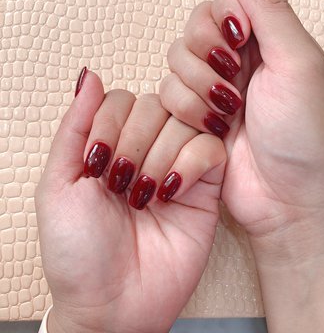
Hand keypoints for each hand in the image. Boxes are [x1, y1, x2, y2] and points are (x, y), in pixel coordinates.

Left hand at [35, 70, 224, 332]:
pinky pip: (210, 148)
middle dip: (135, 143)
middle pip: (156, 104)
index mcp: (112, 143)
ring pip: (184, 122)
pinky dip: (189, 164)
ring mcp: (179, 163)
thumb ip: (75, 126)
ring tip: (145, 196)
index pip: (121, 98)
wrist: (114, 303)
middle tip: (122, 185)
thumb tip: (88, 75)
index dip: (110, 124)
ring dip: (160, 156)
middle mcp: (148, 147)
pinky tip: (171, 192)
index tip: (97, 166)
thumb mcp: (59, 184)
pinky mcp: (206, 183)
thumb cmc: (79, 250)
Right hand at [160, 0, 323, 257]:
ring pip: (174, 61)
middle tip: (233, 86)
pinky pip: (166, 93)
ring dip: (197, 88)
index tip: (240, 44)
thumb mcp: (299, 64)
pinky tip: (212, 128)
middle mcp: (237, 60)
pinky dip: (185, 109)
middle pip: (193, 28)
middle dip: (207, 57)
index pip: (224, 0)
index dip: (223, 19)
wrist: (288, 198)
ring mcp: (213, 89)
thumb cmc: (306, 136)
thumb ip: (270, 9)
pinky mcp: (193, 116)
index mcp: (268, 40)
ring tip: (226, 114)